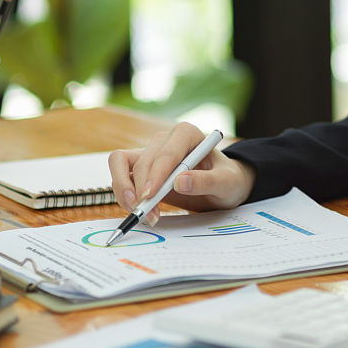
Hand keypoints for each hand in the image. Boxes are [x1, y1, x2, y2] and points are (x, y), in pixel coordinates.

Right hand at [108, 122, 255, 220]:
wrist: (222, 186)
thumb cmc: (227, 179)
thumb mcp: (226, 182)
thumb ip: (206, 181)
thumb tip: (180, 182)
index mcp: (187, 134)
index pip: (166, 152)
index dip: (156, 173)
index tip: (151, 195)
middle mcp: (165, 139)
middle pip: (142, 160)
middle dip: (141, 189)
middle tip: (149, 214)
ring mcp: (151, 152)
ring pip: (122, 163)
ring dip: (125, 189)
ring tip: (138, 211)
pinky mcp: (142, 167)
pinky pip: (121, 174)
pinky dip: (123, 191)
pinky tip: (136, 208)